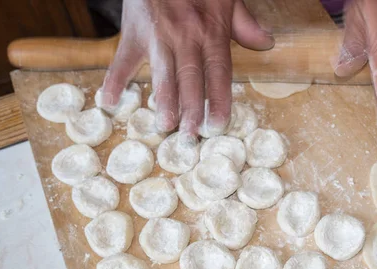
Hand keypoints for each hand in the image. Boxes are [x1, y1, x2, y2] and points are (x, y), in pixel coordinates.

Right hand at [101, 0, 273, 132]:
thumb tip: (266, 43)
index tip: (218, 124)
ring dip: (163, 101)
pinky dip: (115, 81)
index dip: (219, 100)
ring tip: (164, 126)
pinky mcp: (134, 32)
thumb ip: (245, 24)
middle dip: (191, 109)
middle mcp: (186, 37)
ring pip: (162, 73)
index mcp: (211, 32)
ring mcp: (158, 36)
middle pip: (191, 78)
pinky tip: (109, 102)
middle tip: (190, 136)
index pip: (218, 72)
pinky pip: (122, 60)